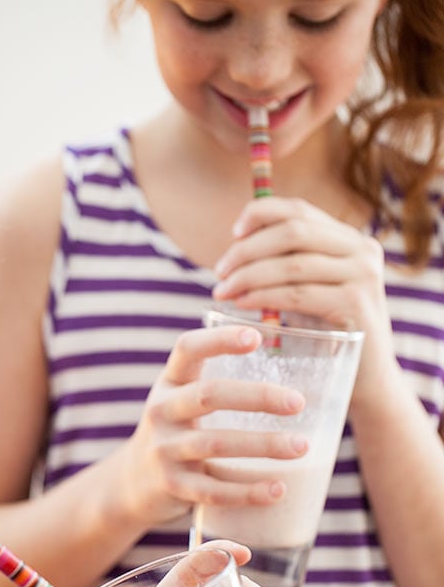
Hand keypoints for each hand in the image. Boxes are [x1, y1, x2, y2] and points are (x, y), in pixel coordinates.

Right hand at [116, 323, 307, 528]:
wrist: (133, 483)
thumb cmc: (176, 432)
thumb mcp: (182, 400)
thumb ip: (218, 385)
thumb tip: (296, 366)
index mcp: (169, 383)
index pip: (188, 349)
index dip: (219, 340)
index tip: (256, 337)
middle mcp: (161, 411)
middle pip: (209, 395)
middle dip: (257, 397)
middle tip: (297, 402)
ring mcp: (163, 450)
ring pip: (215, 444)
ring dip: (262, 445)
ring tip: (300, 446)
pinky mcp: (171, 486)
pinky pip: (213, 490)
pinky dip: (248, 491)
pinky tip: (278, 489)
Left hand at [213, 196, 396, 404]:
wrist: (366, 377)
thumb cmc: (327, 332)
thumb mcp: (309, 289)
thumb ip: (286, 264)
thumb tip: (236, 248)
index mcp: (349, 239)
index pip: (299, 210)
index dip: (260, 214)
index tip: (233, 233)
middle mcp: (361, 250)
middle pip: (292, 232)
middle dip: (247, 250)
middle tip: (220, 271)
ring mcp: (362, 276)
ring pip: (292, 265)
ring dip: (249, 275)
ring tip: (223, 291)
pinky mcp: (355, 304)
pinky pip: (298, 294)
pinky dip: (264, 296)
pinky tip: (243, 303)